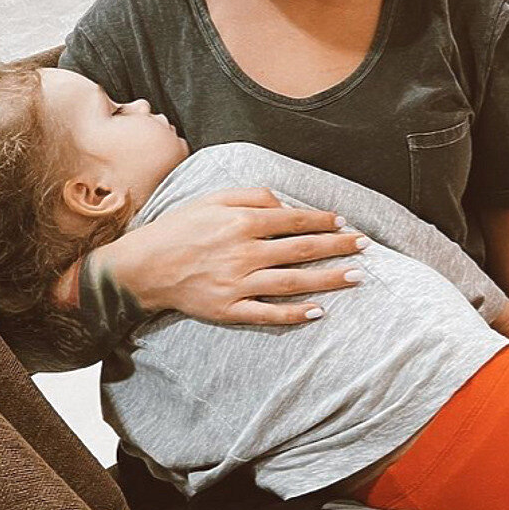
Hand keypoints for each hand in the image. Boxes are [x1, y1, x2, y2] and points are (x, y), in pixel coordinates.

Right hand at [101, 187, 368, 324]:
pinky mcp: (229, 309)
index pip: (293, 220)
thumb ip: (250, 196)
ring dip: (328, 279)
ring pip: (293, 282)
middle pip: (302, 250)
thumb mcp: (211, 199)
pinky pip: (268, 313)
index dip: (322, 221)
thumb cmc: (179, 229)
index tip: (345, 223)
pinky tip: (319, 311)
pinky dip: (294, 314)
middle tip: (366, 247)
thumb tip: (284, 202)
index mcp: (242, 223)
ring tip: (356, 277)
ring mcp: (238, 284)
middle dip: (338, 247)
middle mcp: (244, 252)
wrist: (142, 267)